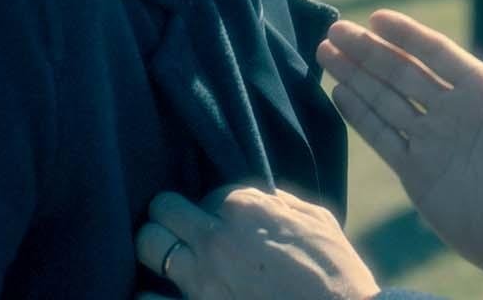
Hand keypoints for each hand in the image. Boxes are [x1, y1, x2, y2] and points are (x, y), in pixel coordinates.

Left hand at [135, 186, 378, 299]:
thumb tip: (261, 199)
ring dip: (155, 246)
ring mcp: (200, 279)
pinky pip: (147, 299)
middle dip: (171, 215)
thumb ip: (281, 204)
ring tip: (167, 255)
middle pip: (165, 209)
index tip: (226, 224)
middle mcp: (216, 238)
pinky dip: (148, 294)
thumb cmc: (335, 273)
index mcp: (247, 209)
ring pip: (147, 245)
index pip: (209, 193)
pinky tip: (154, 292)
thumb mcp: (318, 221)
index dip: (217, 208)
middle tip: (181, 228)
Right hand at [318, 10, 482, 297]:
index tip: (377, 18)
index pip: (437, 54)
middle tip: (336, 29)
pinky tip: (338, 92)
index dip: (407, 35)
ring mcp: (432, 140)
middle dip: (369, 52)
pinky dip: (359, 115)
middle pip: (402, 72)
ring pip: (385, 100)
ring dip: (356, 76)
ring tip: (326, 51)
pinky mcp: (416, 172)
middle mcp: (453, 110)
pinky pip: (382, 136)